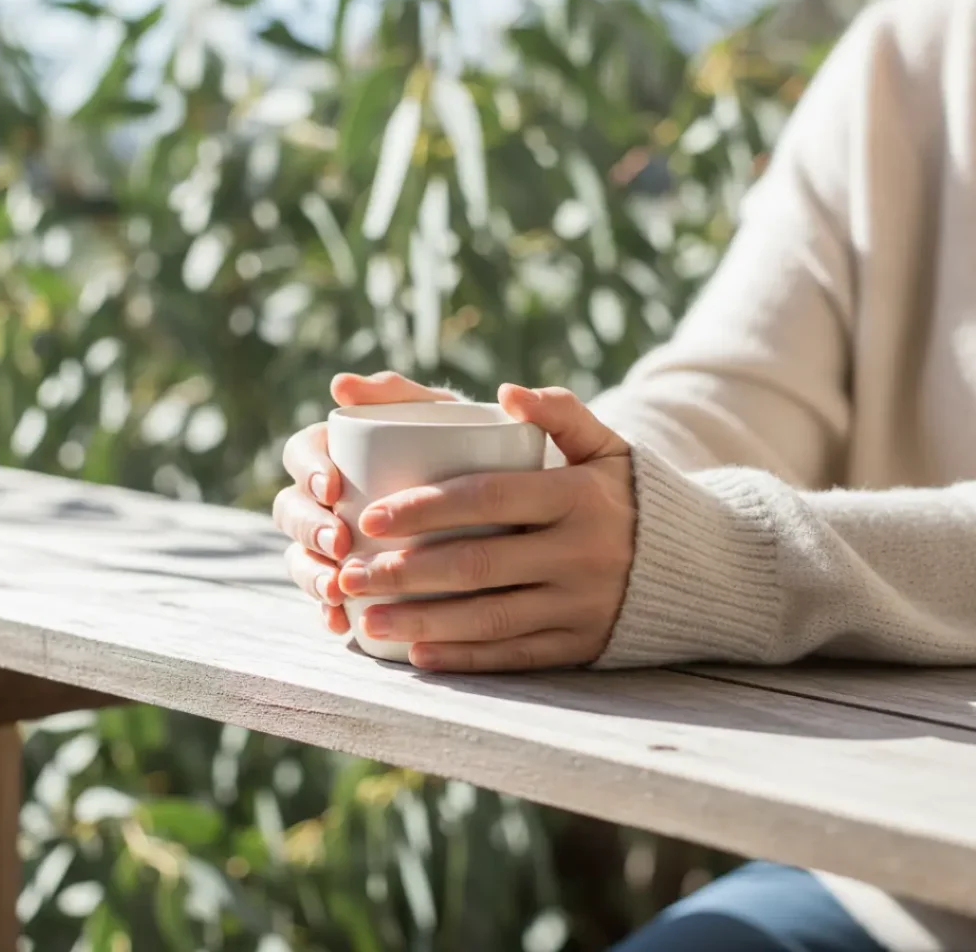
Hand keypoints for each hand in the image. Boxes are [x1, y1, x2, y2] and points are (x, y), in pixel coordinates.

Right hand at [272, 372, 459, 633]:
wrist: (507, 495)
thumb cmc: (466, 442)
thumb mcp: (441, 414)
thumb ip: (401, 392)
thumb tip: (339, 385)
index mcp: (338, 451)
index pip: (302, 454)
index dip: (307, 470)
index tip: (333, 488)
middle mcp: (328, 498)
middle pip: (293, 511)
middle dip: (308, 529)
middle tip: (341, 542)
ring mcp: (336, 541)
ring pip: (301, 557)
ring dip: (310, 574)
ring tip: (336, 589)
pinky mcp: (354, 578)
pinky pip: (327, 598)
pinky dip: (328, 611)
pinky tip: (342, 623)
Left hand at [340, 385, 634, 671]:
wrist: (700, 564)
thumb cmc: (626, 494)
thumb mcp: (606, 445)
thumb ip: (560, 412)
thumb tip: (506, 392)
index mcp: (578, 495)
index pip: (488, 497)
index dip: (425, 507)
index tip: (371, 514)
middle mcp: (581, 552)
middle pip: (478, 563)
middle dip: (406, 571)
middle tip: (351, 573)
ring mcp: (582, 605)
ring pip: (490, 618)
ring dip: (422, 621)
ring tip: (367, 619)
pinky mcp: (582, 645)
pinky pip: (516, 656)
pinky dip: (465, 658)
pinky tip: (418, 656)